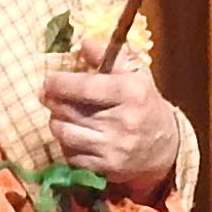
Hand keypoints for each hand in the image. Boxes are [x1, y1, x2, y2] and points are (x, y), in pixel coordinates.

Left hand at [39, 52, 180, 191]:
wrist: (165, 147)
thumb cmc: (145, 104)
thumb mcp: (136, 74)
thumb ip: (111, 55)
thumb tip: (84, 42)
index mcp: (132, 93)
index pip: (86, 87)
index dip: (61, 83)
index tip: (48, 80)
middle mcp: (124, 122)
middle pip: (70, 111)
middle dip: (53, 101)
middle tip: (47, 94)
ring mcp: (114, 148)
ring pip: (66, 134)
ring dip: (56, 122)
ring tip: (59, 114)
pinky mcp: (106, 169)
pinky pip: (71, 155)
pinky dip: (66, 144)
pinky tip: (73, 135)